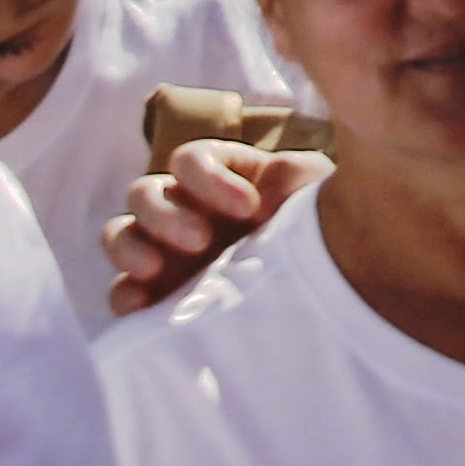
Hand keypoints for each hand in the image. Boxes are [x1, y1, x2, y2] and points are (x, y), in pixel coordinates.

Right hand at [104, 137, 319, 314]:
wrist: (343, 282)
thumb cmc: (328, 228)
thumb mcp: (315, 187)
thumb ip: (294, 168)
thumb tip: (280, 162)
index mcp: (222, 177)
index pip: (189, 160)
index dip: (209, 177)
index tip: (250, 207)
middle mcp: (188, 210)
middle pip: (144, 194)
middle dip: (167, 214)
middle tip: (203, 240)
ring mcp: (169, 254)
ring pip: (121, 235)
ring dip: (131, 247)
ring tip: (157, 268)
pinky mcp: (163, 299)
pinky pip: (123, 293)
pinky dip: (124, 296)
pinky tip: (141, 305)